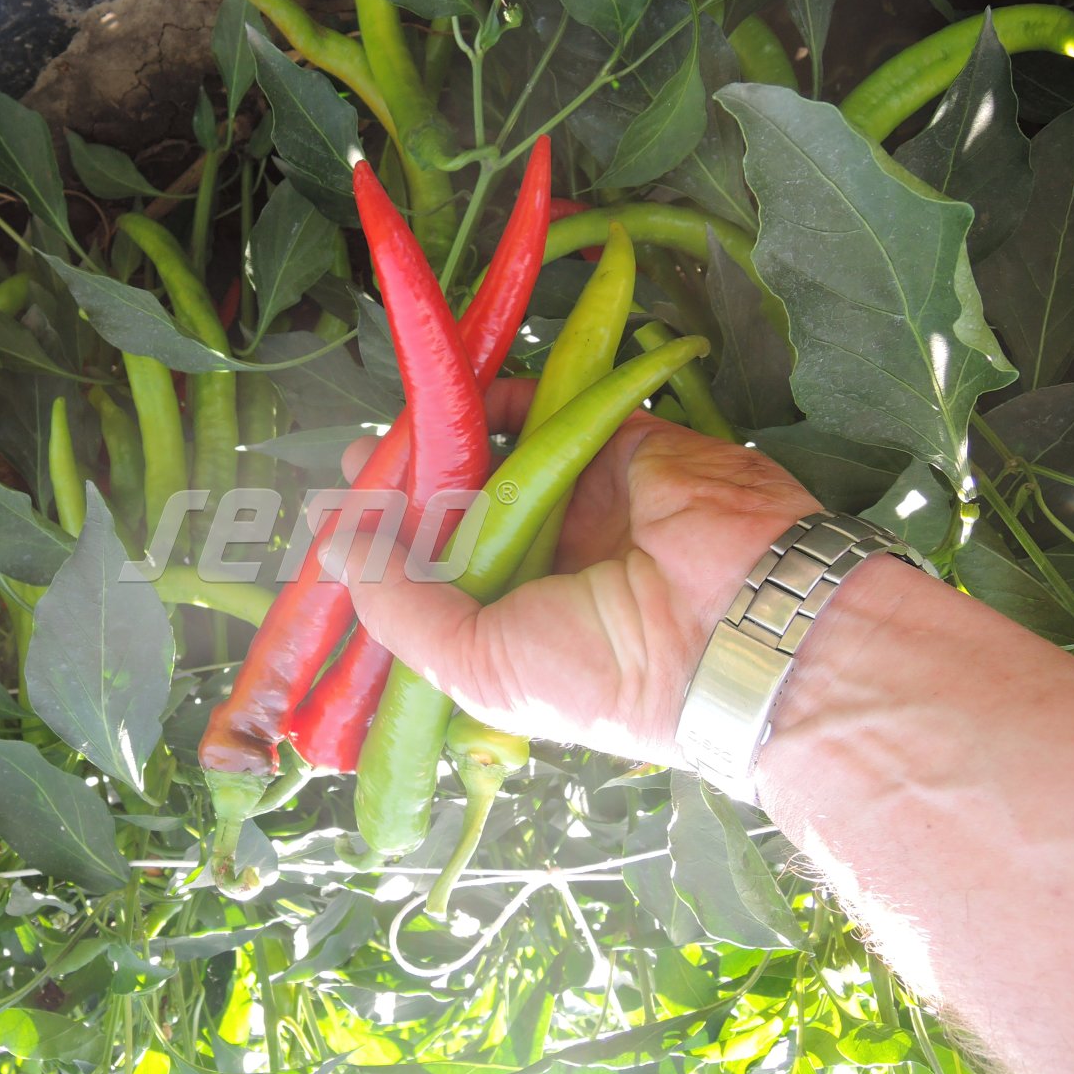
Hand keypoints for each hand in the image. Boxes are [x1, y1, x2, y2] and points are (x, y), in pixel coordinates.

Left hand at [318, 379, 819, 765]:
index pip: (438, 576)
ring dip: (441, 439)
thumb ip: (402, 608)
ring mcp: (578, 500)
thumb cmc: (606, 675)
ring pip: (492, 454)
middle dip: (406, 485)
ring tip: (391, 430)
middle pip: (457, 507)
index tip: (342, 520)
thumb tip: (335, 545)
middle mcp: (543, 562)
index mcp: (514, 622)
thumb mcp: (478, 664)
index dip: (388, 549)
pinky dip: (496, 398)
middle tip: (357, 459)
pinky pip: (544, 409)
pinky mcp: (612, 445)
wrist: (738, 631)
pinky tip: (448, 399)